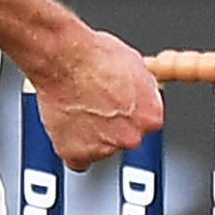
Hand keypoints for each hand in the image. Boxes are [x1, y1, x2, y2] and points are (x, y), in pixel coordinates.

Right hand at [30, 25, 165, 171]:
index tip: (119, 107)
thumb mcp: (134, 64)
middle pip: (124, 140)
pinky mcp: (76, 155)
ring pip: (99, 151)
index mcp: (151, 117)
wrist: (63, 59)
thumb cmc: (93, 56)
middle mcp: (131, 137)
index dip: (130, 114)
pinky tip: (68, 126)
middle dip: (111, 127)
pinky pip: (76, 159)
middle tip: (95, 105)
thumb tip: (141, 91)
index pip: (146, 125)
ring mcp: (104, 149)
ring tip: (78, 109)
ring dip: (91, 137)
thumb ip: (142, 89)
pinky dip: (72, 147)